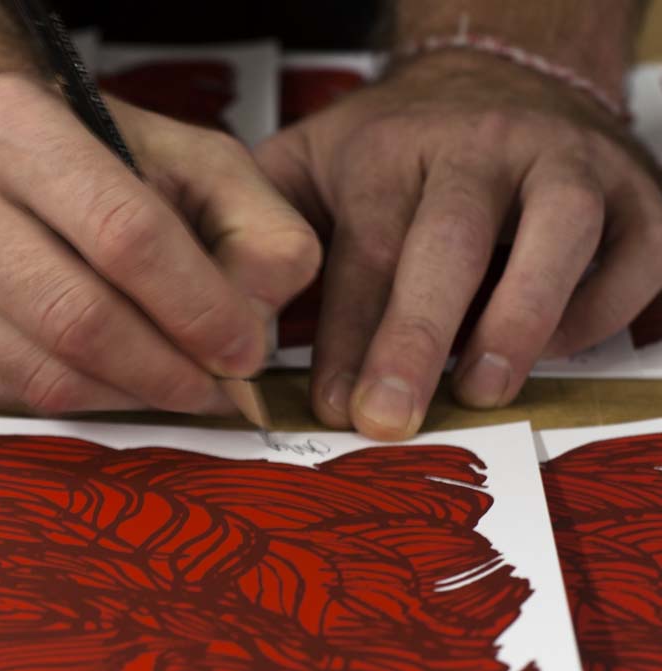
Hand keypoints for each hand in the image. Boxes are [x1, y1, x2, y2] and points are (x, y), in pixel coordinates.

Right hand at [0, 72, 319, 415]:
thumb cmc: (79, 161)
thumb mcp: (182, 159)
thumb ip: (251, 221)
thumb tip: (259, 319)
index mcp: (12, 124)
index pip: (125, 235)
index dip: (199, 308)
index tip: (244, 352)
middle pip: (79, 319)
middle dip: (168, 372)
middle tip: (214, 389)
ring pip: (44, 375)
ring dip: (129, 397)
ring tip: (169, 385)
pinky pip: (8, 398)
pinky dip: (77, 404)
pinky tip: (108, 382)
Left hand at [256, 51, 661, 439]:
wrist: (495, 76)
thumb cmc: (394, 148)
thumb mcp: (309, 163)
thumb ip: (264, 224)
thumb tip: (224, 306)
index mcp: (390, 151)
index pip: (365, 249)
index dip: (345, 334)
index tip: (331, 404)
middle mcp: (480, 148)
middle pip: (449, 242)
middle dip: (414, 338)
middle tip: (389, 419)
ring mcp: (566, 162)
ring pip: (558, 234)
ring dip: (520, 319)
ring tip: (481, 391)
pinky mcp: (634, 190)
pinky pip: (637, 252)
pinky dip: (601, 310)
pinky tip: (556, 353)